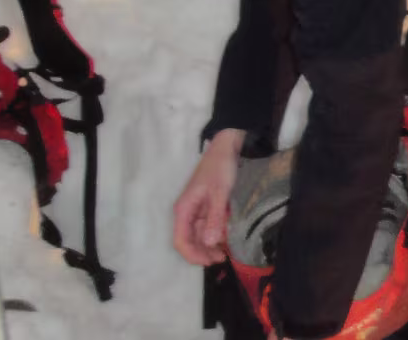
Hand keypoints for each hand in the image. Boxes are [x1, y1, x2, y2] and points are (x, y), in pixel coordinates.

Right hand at [172, 128, 246, 265]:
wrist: (226, 147)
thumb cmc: (221, 168)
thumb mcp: (220, 193)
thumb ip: (214, 218)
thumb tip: (209, 244)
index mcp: (184, 210)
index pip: (181, 240)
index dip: (193, 255)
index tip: (210, 262)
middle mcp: (186, 212)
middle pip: (188, 241)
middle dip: (202, 253)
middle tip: (222, 259)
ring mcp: (195, 210)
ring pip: (197, 235)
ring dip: (208, 246)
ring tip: (224, 253)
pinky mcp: (205, 207)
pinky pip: (205, 226)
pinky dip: (213, 235)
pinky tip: (224, 240)